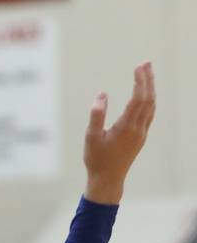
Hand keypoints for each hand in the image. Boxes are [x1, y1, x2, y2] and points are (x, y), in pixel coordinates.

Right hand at [83, 62, 155, 203]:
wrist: (108, 180)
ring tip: (147, 73)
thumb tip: (102, 95)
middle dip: (148, 80)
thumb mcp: (91, 137)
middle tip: (146, 62)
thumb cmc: (97, 159)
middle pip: (148, 99)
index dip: (140, 81)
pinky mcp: (140, 137)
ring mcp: (141, 133)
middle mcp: (138, 129)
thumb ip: (97, 115)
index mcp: (126, 128)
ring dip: (150, 88)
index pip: (138, 99)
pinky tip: (145, 94)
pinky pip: (149, 114)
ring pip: (151, 106)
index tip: (138, 66)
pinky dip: (149, 100)